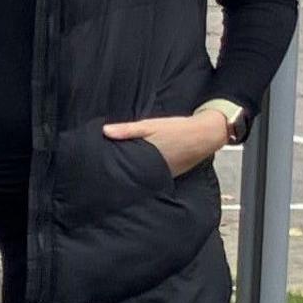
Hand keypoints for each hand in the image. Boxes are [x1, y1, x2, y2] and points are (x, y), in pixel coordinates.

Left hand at [105, 111, 232, 176]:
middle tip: (103, 172)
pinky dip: (145, 174)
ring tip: (116, 173)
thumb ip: (128, 130)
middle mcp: (154, 172)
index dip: (111, 171)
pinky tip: (137, 170)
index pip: (123, 170)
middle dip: (119, 174)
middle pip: (131, 175)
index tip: (98, 172)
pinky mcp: (169, 176)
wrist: (204, 135)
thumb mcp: (151, 125)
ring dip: (132, 175)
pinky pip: (153, 177)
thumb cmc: (176, 129)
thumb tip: (104, 131)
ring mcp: (162, 176)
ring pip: (142, 177)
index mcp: (147, 161)